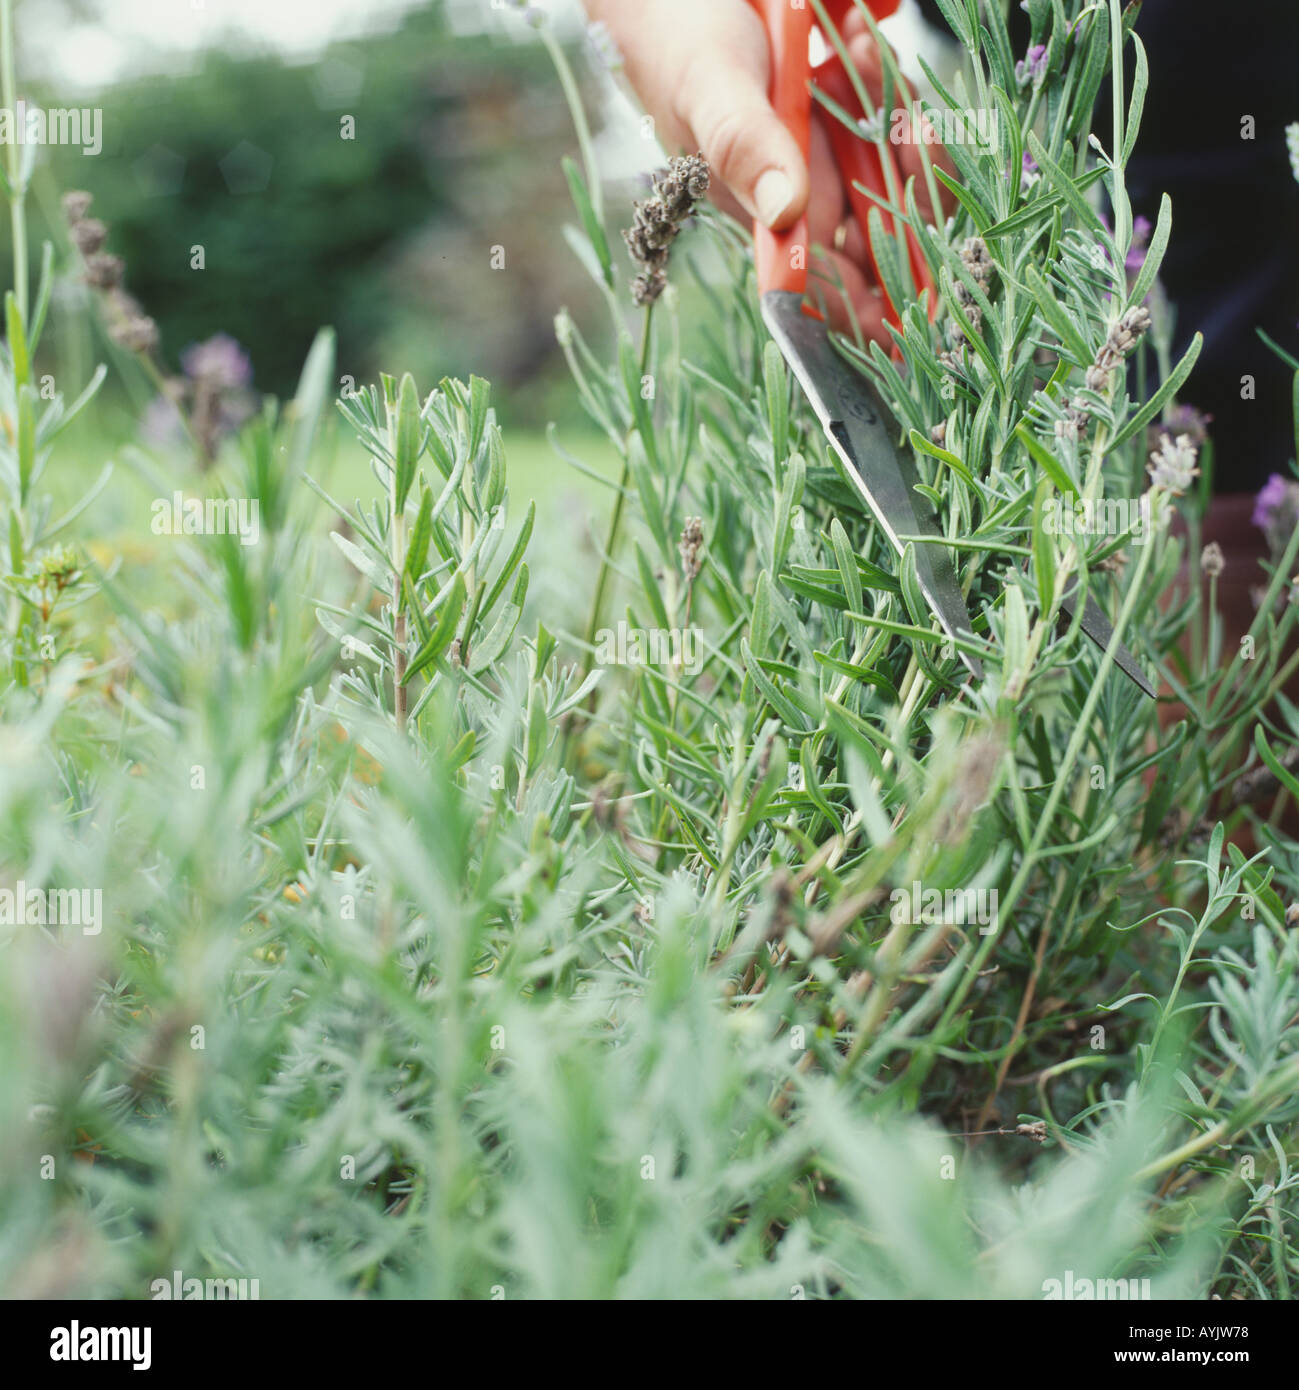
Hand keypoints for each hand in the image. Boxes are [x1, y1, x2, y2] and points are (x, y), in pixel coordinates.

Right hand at [583, 0, 949, 342]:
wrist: (669, 2)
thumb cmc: (681, 45)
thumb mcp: (713, 90)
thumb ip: (744, 146)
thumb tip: (787, 211)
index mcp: (771, 222)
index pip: (838, 286)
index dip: (884, 284)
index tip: (917, 240)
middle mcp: (804, 200)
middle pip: (888, 228)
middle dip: (915, 176)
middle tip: (909, 122)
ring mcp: (824, 158)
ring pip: (897, 166)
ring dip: (895, 109)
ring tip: (861, 47)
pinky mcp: (837, 118)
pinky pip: (886, 115)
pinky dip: (885, 80)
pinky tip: (856, 38)